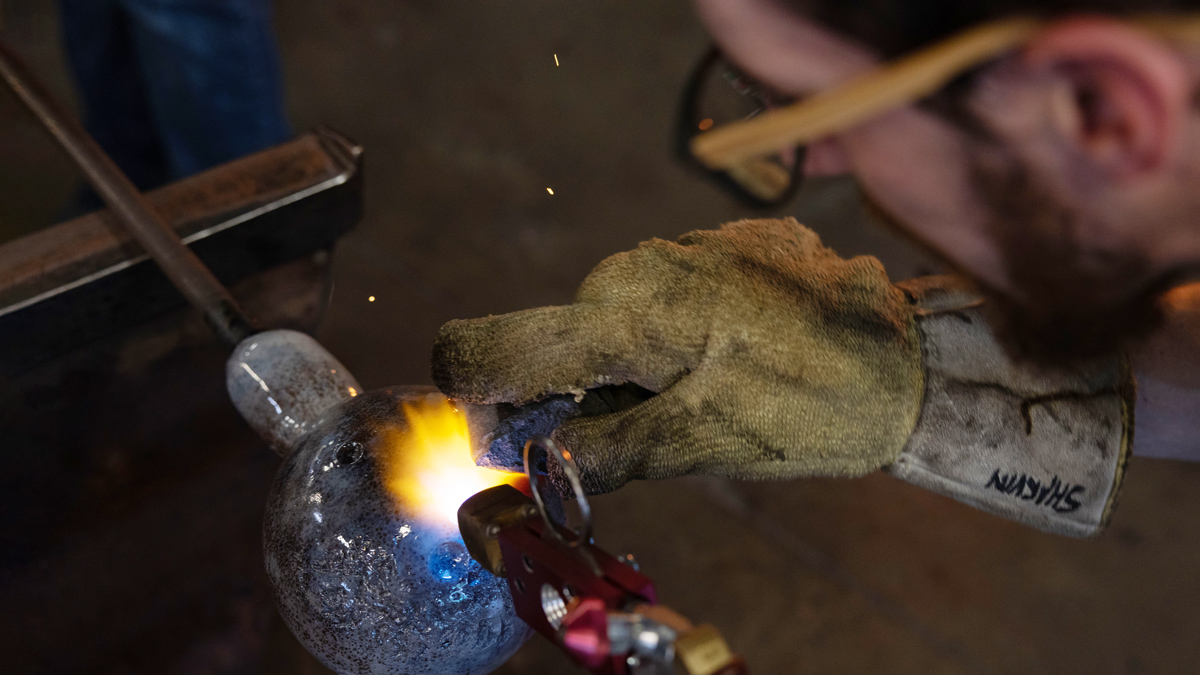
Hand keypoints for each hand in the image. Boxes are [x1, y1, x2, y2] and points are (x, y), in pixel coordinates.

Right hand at [432, 218, 922, 493]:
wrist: (913, 358)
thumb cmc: (814, 405)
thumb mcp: (706, 442)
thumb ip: (607, 449)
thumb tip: (535, 460)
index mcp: (623, 313)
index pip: (489, 344)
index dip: (475, 399)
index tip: (506, 441)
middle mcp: (637, 265)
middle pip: (556, 340)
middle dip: (576, 395)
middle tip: (646, 431)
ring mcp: (680, 246)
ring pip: (611, 322)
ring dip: (630, 368)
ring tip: (707, 394)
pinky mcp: (716, 245)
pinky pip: (660, 297)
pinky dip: (671, 337)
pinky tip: (733, 357)